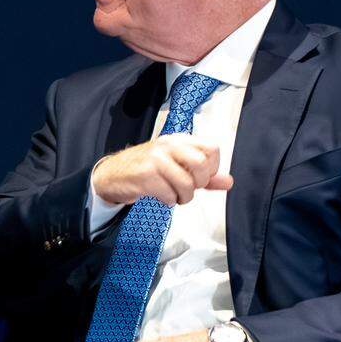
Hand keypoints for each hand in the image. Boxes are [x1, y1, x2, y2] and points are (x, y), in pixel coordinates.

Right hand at [92, 138, 231, 208]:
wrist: (112, 174)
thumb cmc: (145, 169)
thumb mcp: (176, 167)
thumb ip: (204, 175)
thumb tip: (228, 182)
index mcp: (179, 140)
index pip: (212, 149)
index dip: (212, 169)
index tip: (200, 177)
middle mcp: (168, 146)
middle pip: (201, 164)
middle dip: (198, 184)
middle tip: (189, 188)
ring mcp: (155, 159)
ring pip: (186, 183)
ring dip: (183, 197)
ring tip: (175, 196)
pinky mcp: (145, 175)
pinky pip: (168, 194)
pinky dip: (168, 201)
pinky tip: (161, 196)